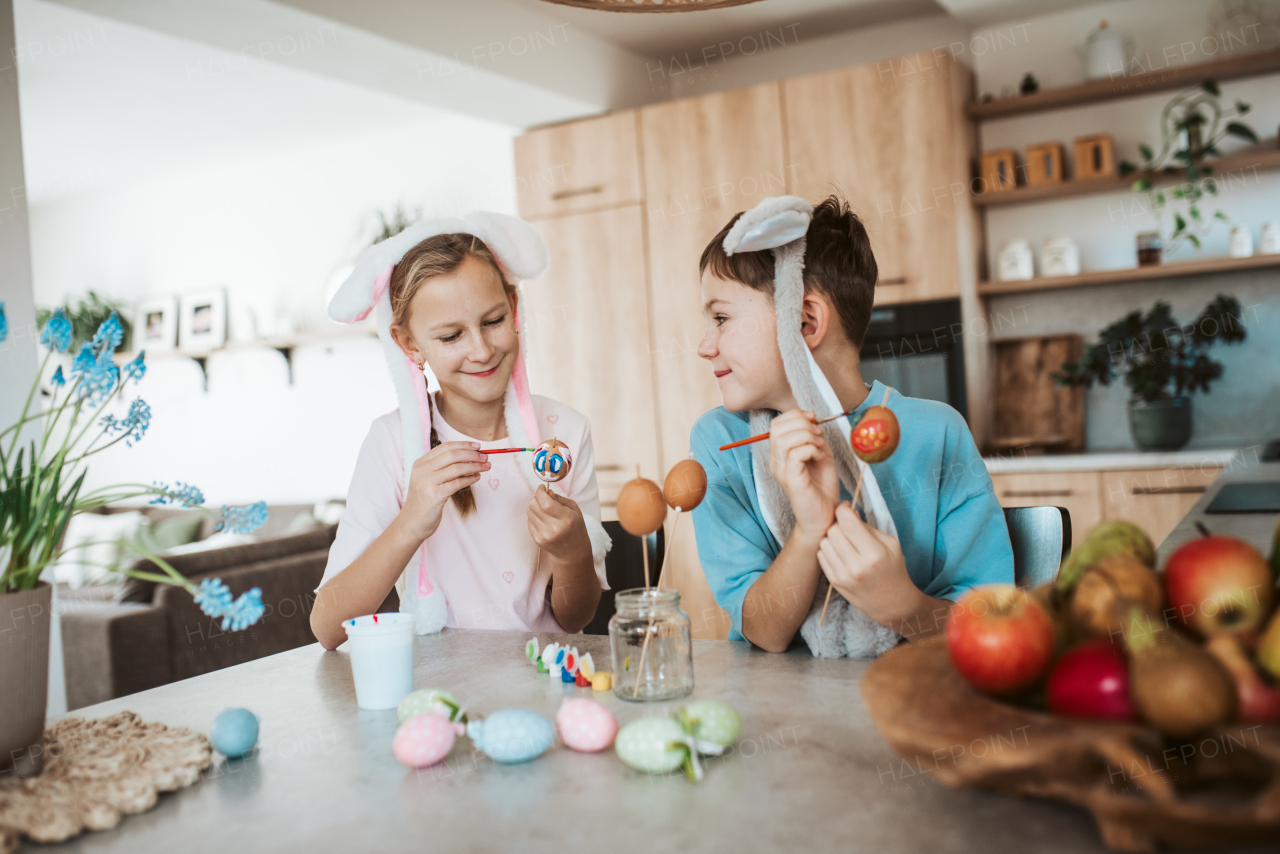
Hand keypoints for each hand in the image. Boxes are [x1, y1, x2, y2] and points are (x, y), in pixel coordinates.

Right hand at [400, 441, 489, 539]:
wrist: (412, 523)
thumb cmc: (424, 501)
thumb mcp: (428, 480)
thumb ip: (443, 468)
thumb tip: (469, 457)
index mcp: (421, 463)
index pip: (445, 447)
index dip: (463, 445)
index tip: (477, 446)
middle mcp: (422, 470)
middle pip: (452, 455)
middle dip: (472, 455)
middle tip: (485, 457)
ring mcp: (427, 482)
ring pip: (456, 468)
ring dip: (474, 466)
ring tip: (485, 467)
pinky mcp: (434, 496)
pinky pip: (457, 483)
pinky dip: (470, 479)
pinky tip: (477, 478)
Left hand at [527, 486, 591, 562]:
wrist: (572, 551)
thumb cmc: (575, 527)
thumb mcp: (574, 510)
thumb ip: (560, 499)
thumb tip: (547, 492)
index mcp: (566, 519)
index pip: (546, 503)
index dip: (540, 492)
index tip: (542, 488)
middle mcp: (554, 528)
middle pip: (534, 506)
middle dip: (537, 498)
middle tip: (543, 498)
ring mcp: (544, 535)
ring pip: (529, 512)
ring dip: (534, 507)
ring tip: (544, 510)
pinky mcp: (537, 540)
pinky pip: (529, 521)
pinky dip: (533, 516)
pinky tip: (542, 519)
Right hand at [768, 409, 838, 539]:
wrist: (824, 517)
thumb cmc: (822, 488)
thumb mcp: (820, 455)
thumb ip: (814, 437)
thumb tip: (812, 421)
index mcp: (780, 454)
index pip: (776, 424)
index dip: (795, 415)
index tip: (814, 419)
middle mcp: (776, 461)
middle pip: (777, 428)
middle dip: (802, 424)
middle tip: (818, 436)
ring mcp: (782, 471)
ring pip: (785, 439)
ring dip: (807, 436)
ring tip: (819, 447)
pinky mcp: (791, 479)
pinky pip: (796, 453)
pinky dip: (812, 449)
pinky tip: (820, 457)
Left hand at [817, 502, 923, 627]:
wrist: (892, 602)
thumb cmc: (893, 569)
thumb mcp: (890, 544)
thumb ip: (868, 527)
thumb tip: (848, 512)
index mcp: (874, 554)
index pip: (848, 523)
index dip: (843, 510)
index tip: (845, 507)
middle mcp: (857, 566)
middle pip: (833, 531)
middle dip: (838, 523)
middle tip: (846, 525)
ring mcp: (843, 576)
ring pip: (824, 542)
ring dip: (832, 537)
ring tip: (844, 540)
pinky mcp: (834, 582)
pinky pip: (821, 555)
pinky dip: (828, 549)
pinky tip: (840, 552)